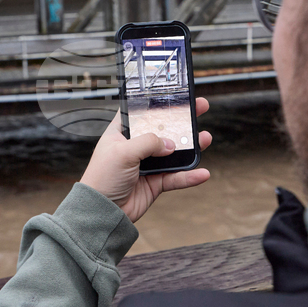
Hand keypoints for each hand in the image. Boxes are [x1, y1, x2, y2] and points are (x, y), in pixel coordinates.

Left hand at [80, 98, 212, 222]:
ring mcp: (147, 165)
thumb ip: (148, 143)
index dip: (155, 103)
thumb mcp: (123, 152)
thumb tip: (170, 144)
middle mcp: (135, 147)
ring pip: (174, 153)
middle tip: (199, 108)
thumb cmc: (102, 178)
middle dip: (181, 120)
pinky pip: (176, 177)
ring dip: (191, 147)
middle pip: (163, 129)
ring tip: (206, 138)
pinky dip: (189, 176)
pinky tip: (202, 173)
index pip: (140, 112)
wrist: (102, 212)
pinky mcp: (155, 183)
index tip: (173, 94)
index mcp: (121, 133)